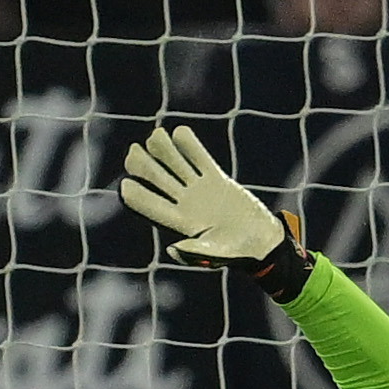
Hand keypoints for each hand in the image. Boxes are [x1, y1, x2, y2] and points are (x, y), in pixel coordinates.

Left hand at [120, 126, 286, 267]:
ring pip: (173, 163)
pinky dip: (188, 144)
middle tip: (135, 152)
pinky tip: (180, 133)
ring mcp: (199, 189)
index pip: (148, 204)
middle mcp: (184, 202)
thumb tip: (174, 248)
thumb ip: (196, 251)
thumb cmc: (239, 253)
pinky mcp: (216, 179)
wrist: (262, 241)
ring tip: (157, 136)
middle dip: (141, 164)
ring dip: (161, 148)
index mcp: (179, 222)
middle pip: (155, 178)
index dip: (134, 194)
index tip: (127, 183)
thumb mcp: (219, 254)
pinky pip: (199, 157)